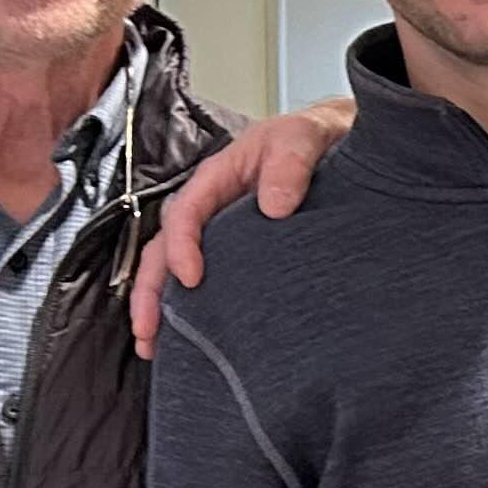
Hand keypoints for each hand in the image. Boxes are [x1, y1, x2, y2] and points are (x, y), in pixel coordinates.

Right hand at [130, 101, 356, 355]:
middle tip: (148, 331)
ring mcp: (218, 232)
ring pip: (173, 270)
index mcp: (217, 178)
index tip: (192, 279)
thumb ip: (290, 165)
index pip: (185, 213)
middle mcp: (209, 207)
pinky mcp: (235, 254)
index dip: (181, 246)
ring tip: (152, 348)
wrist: (338, 145)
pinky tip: (187, 342)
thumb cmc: (314, 138)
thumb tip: (274, 207)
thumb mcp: (302, 139)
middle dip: (149, 291)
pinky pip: (204, 281)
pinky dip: (188, 309)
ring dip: (159, 307)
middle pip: (163, 249)